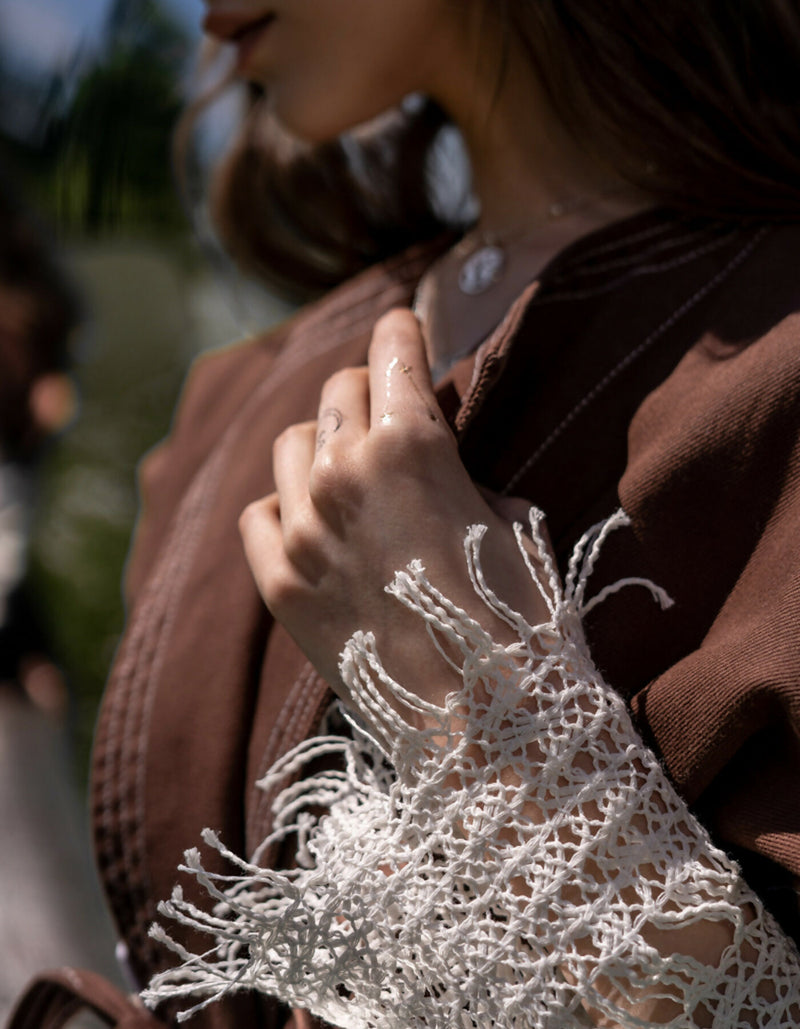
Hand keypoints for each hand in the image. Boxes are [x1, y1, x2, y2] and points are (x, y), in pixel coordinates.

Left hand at [239, 309, 551, 712]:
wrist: (486, 724)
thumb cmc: (521, 620)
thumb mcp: (514, 521)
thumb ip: (463, 474)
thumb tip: (440, 465)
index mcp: (415, 443)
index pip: (392, 349)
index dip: (400, 330)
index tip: (401, 328)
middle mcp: (346, 474)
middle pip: (336, 391)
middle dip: (367, 390)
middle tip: (386, 412)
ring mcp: (303, 530)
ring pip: (290, 445)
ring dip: (322, 446)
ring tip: (349, 474)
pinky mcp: (279, 584)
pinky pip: (258, 513)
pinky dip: (282, 508)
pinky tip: (310, 524)